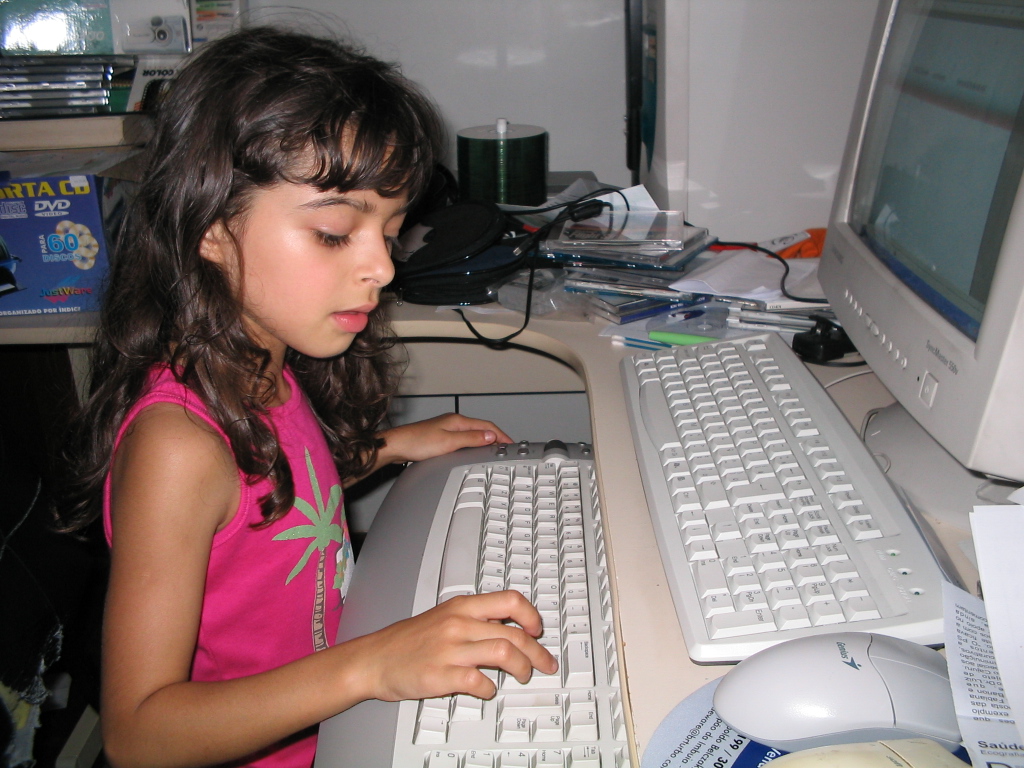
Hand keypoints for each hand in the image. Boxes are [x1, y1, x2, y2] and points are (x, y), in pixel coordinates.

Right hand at [351, 591, 557, 701]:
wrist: (374, 659)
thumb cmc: (408, 641)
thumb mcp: (443, 616)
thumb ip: (475, 619)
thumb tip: (509, 627)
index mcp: (461, 607)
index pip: (509, 601)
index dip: (531, 616)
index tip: (538, 630)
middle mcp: (458, 624)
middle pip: (514, 633)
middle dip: (537, 652)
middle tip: (544, 663)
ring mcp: (450, 650)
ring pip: (504, 653)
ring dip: (522, 668)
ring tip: (523, 675)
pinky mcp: (441, 675)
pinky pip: (479, 681)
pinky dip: (491, 689)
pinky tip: (488, 690)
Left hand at [377, 413, 512, 465]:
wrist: (396, 446)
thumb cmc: (417, 442)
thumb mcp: (448, 442)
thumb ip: (471, 439)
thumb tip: (490, 436)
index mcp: (457, 421)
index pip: (487, 425)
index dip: (501, 435)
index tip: (511, 443)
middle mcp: (453, 423)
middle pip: (481, 428)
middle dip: (496, 437)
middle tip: (506, 448)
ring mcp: (446, 430)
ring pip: (472, 434)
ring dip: (484, 441)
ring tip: (494, 450)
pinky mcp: (440, 438)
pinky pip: (463, 439)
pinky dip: (473, 445)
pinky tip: (472, 451)